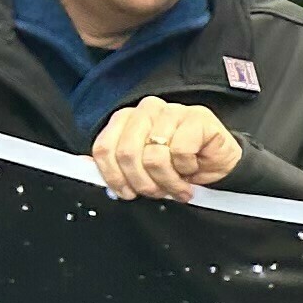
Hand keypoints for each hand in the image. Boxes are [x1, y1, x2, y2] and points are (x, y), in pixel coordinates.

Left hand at [89, 97, 243, 201]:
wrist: (219, 164)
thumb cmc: (180, 166)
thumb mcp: (142, 169)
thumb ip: (114, 165)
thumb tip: (83, 166)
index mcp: (128, 119)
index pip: (105, 147)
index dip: (113, 176)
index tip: (126, 192)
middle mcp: (147, 110)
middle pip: (126, 153)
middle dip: (143, 182)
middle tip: (157, 191)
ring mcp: (172, 111)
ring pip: (154, 156)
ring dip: (168, 181)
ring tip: (178, 186)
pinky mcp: (197, 117)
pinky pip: (180, 151)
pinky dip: (187, 169)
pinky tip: (193, 168)